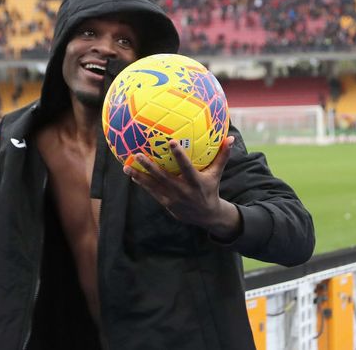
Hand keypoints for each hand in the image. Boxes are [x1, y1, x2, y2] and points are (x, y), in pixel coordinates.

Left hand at [123, 136, 240, 239]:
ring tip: (126, 166)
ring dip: (139, 175)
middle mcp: (182, 191)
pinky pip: (151, 191)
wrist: (206, 216)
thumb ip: (222, 156)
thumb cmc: (211, 189)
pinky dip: (141, 182)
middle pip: (163, 177)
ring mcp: (172, 198)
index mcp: (196, 182)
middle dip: (150, 166)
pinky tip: (131, 173)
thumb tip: (230, 138)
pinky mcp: (166, 203)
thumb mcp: (217, 174)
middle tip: (138, 154)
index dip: (179, 155)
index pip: (186, 167)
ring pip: (153, 186)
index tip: (171, 142)